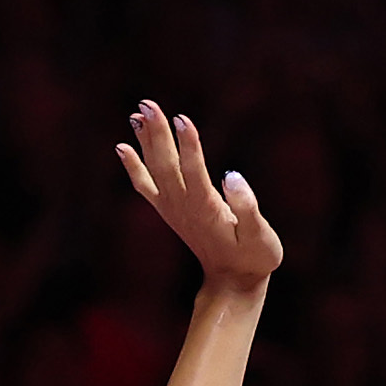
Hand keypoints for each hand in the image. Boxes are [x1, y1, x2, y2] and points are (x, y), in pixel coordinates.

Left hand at [118, 102, 281, 296]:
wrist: (233, 281)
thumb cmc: (255, 256)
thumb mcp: (262, 236)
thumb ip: (247, 207)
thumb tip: (232, 176)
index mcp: (207, 210)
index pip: (193, 172)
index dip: (188, 145)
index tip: (182, 118)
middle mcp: (184, 207)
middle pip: (166, 165)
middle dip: (156, 133)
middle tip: (147, 104)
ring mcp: (173, 209)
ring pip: (154, 170)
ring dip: (145, 141)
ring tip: (137, 112)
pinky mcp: (169, 210)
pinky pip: (145, 186)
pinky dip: (133, 166)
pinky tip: (123, 146)